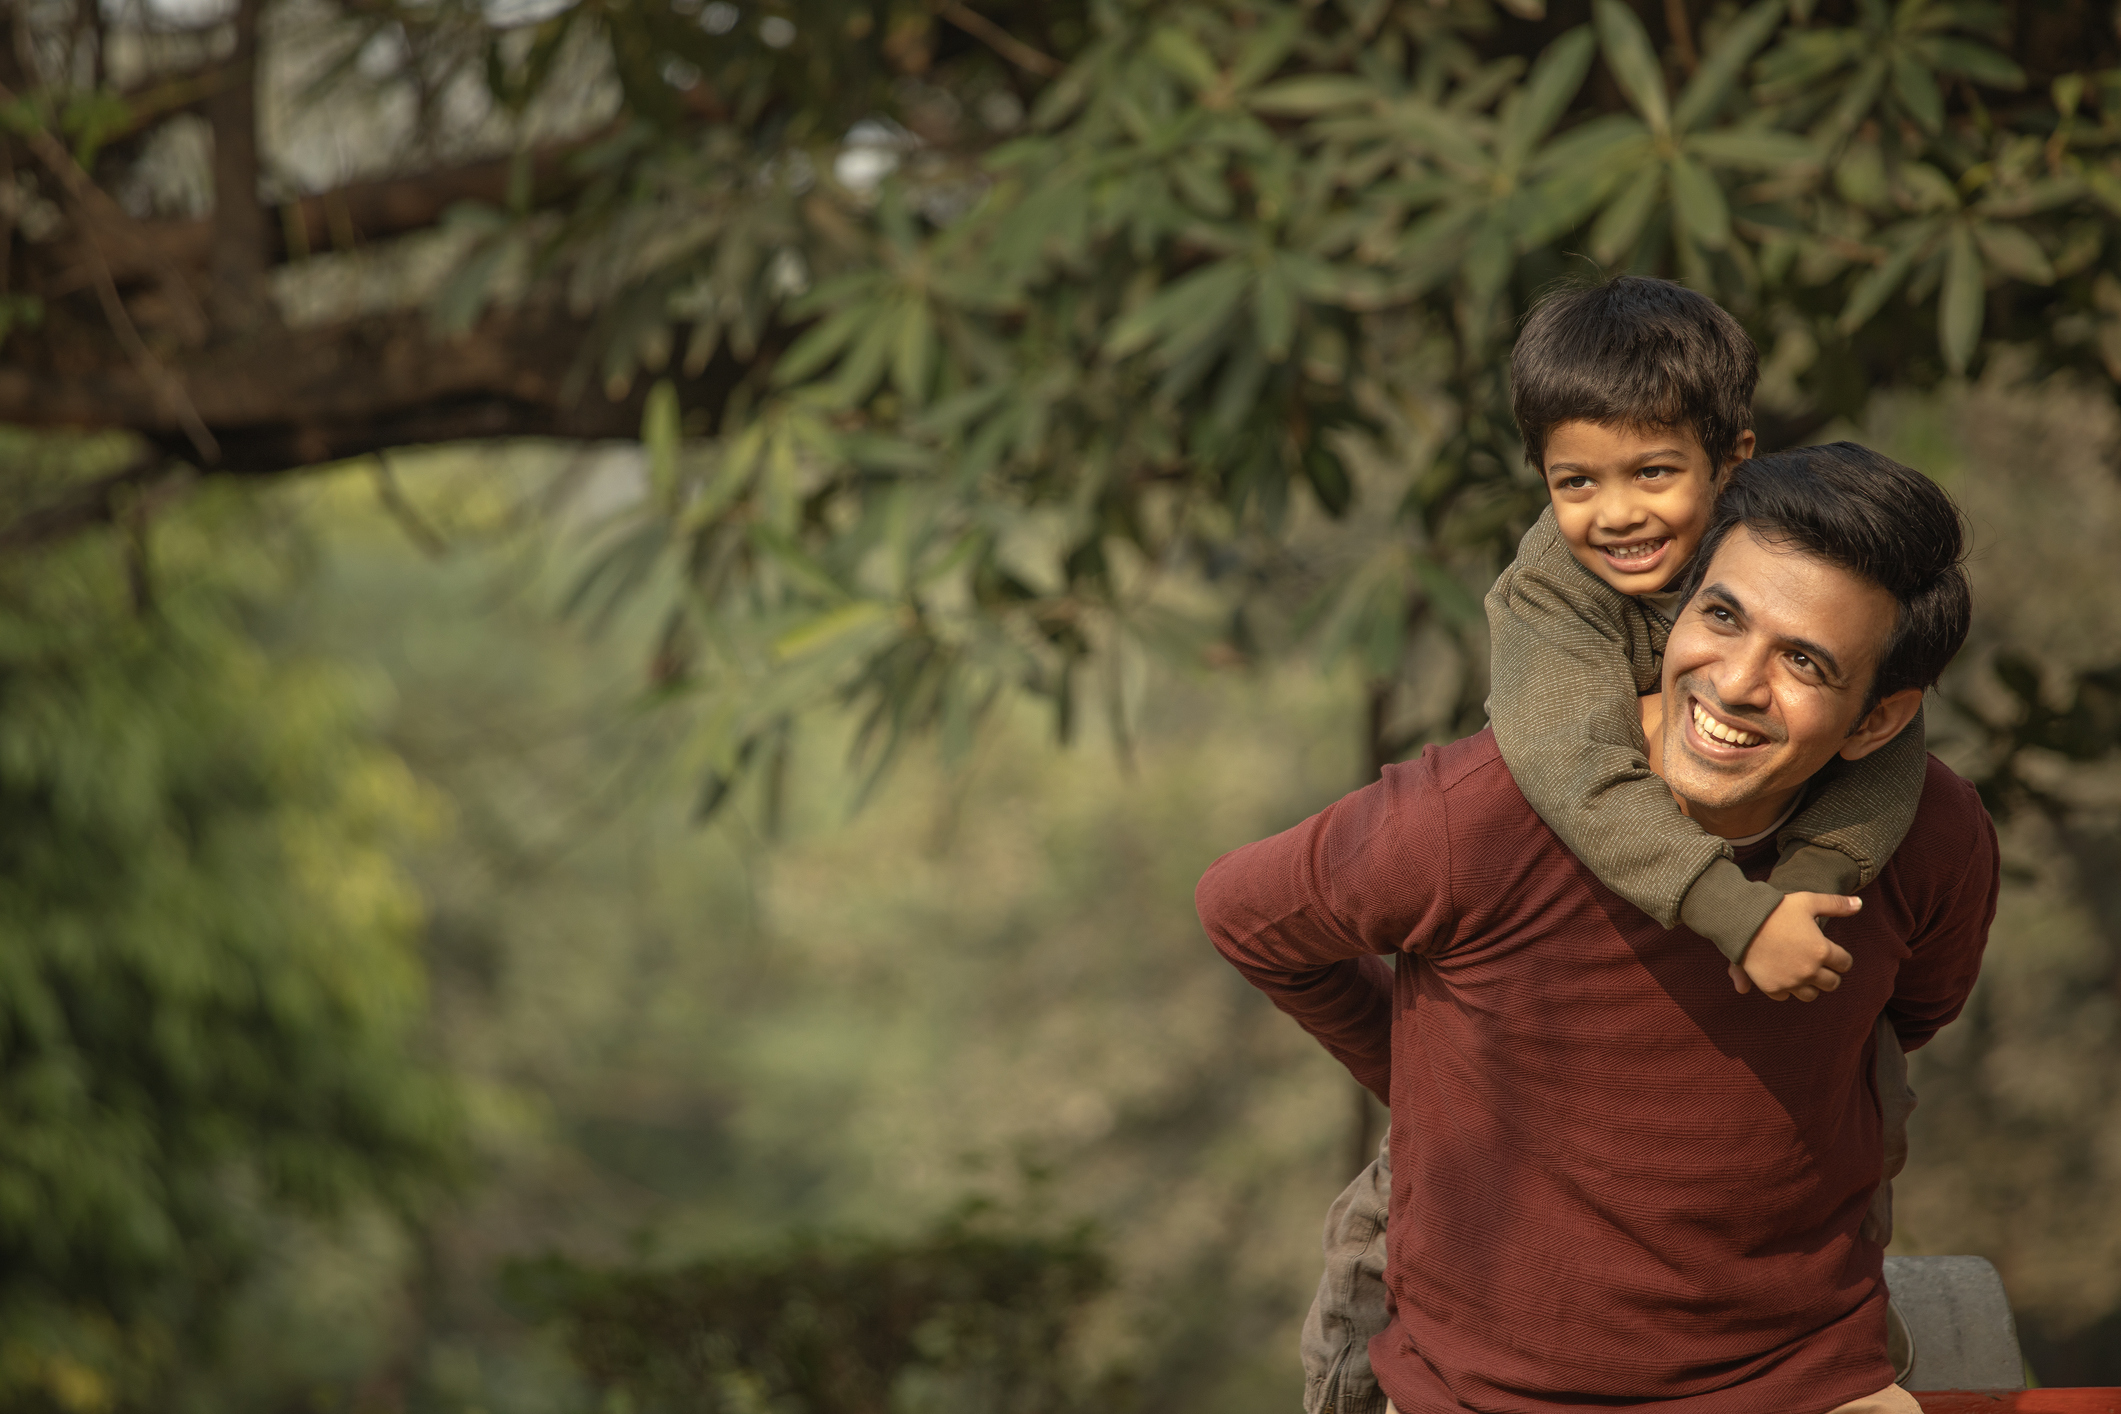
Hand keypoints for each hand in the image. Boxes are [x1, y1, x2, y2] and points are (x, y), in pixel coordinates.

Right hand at [1728, 892, 1859, 1001]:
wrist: (1741, 921)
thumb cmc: (1777, 909)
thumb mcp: (1808, 901)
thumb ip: (1836, 904)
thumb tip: (1859, 904)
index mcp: (1822, 951)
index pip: (1845, 964)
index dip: (1839, 957)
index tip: (1829, 952)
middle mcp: (1809, 970)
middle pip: (1832, 983)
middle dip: (1828, 974)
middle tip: (1817, 963)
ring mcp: (1791, 981)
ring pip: (1811, 994)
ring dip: (1810, 985)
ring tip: (1801, 972)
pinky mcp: (1772, 987)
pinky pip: (1786, 996)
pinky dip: (1786, 989)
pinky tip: (1782, 975)